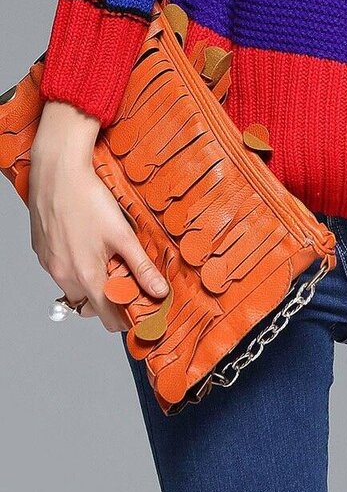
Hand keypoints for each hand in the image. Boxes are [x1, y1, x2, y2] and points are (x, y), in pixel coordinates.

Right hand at [28, 101, 169, 331]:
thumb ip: (141, 266)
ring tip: (107, 257)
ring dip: (91, 282)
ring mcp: (50, 266)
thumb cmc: (89, 199)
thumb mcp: (123, 234)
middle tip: (127, 276)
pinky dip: (75, 267)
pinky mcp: (42, 253)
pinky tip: (86, 244)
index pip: (109, 318)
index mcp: (87, 276)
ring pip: (74, 289)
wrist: (57, 174)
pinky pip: (60, 272)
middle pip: (91, 306)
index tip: (140, 306)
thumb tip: (159, 291)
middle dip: (110, 298)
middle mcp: (64, 277)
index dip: (127, 317)